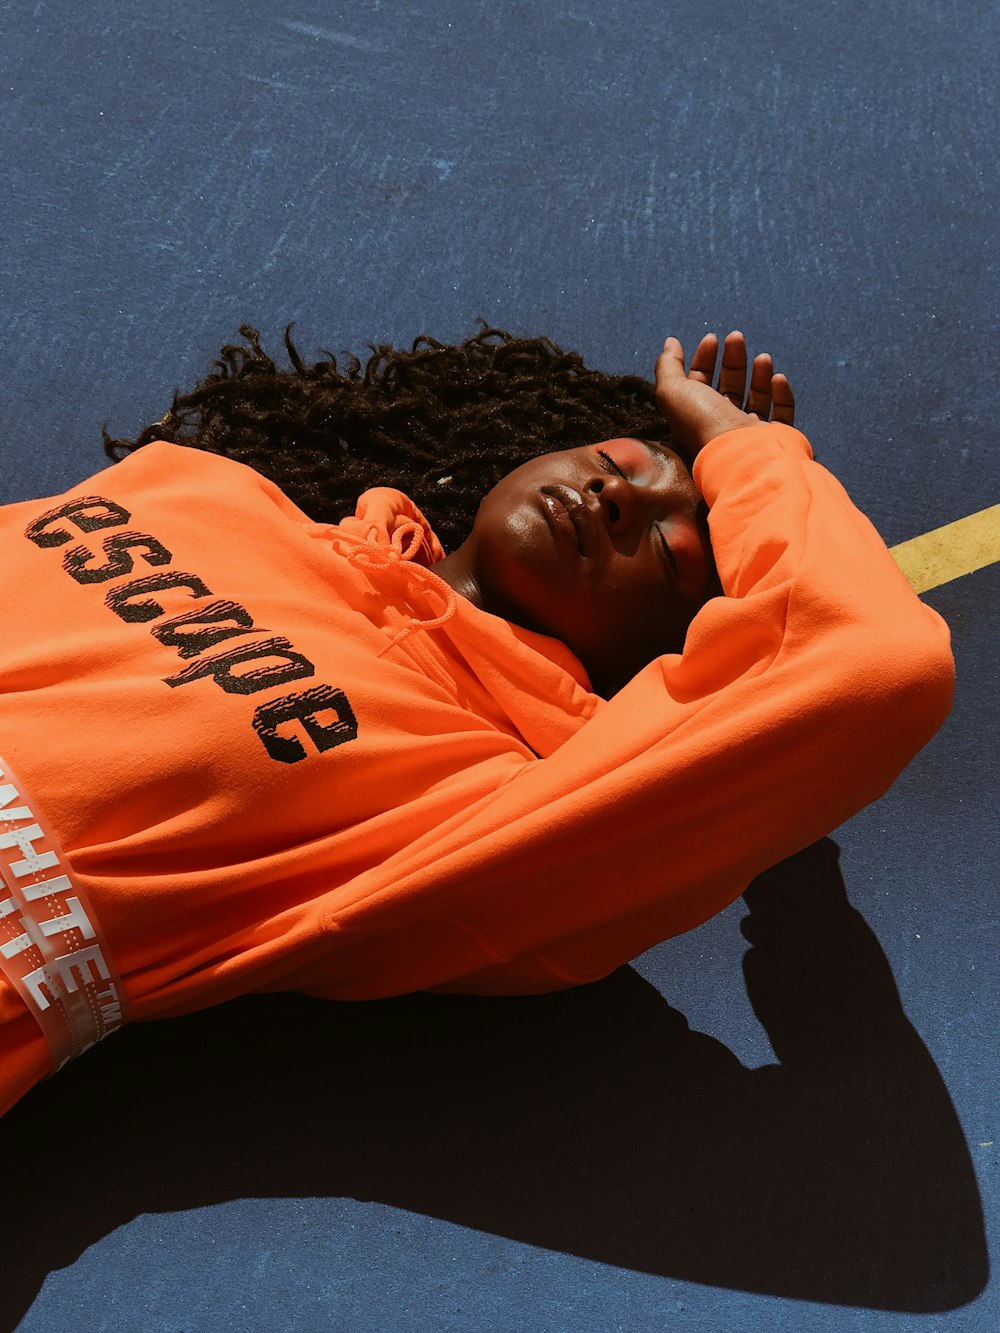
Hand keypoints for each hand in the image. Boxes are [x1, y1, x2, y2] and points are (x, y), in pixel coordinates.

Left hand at [654, 331, 794, 457]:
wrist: (742, 456)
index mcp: (696, 419)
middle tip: (736, 337)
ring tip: (762, 357)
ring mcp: (750, 435)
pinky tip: (777, 378)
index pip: (698, 385)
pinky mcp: (775, 439)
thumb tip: (670, 342)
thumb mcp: (673, 392)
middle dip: (732, 360)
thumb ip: (668, 366)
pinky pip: (781, 414)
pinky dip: (780, 394)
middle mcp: (722, 428)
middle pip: (728, 388)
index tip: (711, 338)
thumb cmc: (705, 425)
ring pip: (756, 399)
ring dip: (758, 374)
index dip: (703, 360)